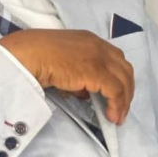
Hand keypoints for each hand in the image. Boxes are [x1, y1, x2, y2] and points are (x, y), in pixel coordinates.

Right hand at [0, 29, 133, 124]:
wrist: (30, 54)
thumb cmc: (39, 55)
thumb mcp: (63, 61)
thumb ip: (78, 75)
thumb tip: (86, 93)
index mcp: (90, 40)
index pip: (115, 58)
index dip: (119, 77)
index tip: (116, 94)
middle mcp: (99, 46)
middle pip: (124, 68)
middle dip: (127, 89)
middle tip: (121, 107)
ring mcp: (99, 58)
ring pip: (124, 80)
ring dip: (124, 100)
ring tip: (118, 116)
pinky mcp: (97, 72)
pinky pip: (115, 92)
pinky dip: (117, 105)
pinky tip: (112, 116)